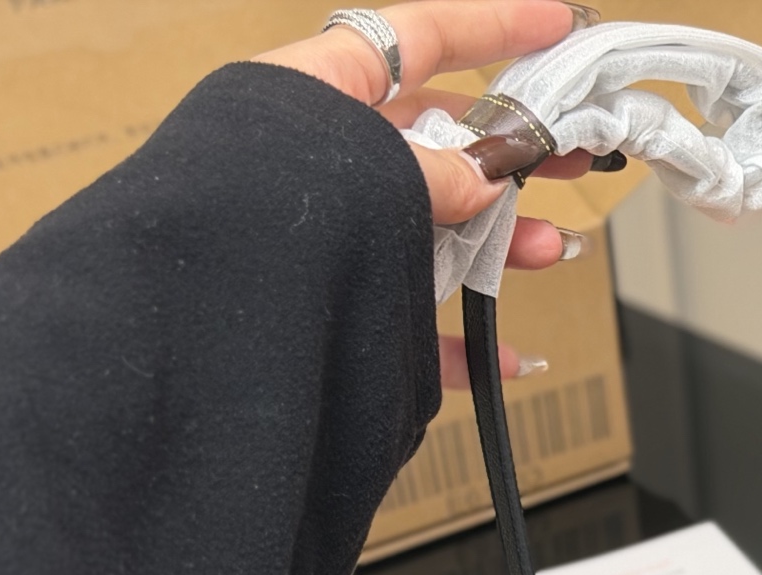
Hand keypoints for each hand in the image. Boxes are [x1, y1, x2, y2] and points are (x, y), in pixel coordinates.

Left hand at [257, 2, 602, 384]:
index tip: (557, 25)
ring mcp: (325, 234)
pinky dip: (462, 340)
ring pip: (428, 229)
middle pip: (434, 141)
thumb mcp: (372, 172)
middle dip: (509, 156)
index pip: (420, 36)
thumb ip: (441, 171)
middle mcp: (319, 158)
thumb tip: (489, 175)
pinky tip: (506, 355)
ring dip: (499, 243)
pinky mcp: (329, 306)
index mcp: (316, 93)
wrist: (193, 327)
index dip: (495, 25)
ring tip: (549, 251)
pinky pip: (407, 318)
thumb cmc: (250, 220)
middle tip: (568, 158)